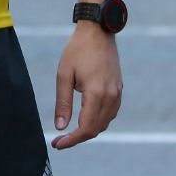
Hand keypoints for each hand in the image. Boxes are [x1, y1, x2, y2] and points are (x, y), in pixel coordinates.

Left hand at [52, 25, 122, 149]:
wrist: (98, 32)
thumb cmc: (77, 50)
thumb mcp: (64, 75)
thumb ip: (63, 103)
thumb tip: (60, 127)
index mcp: (96, 94)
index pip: (86, 128)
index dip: (71, 140)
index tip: (57, 144)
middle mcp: (111, 97)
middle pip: (96, 129)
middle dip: (77, 138)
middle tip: (59, 140)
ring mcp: (117, 94)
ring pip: (104, 123)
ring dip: (88, 130)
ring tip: (69, 131)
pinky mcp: (119, 90)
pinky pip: (110, 113)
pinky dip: (98, 120)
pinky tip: (84, 118)